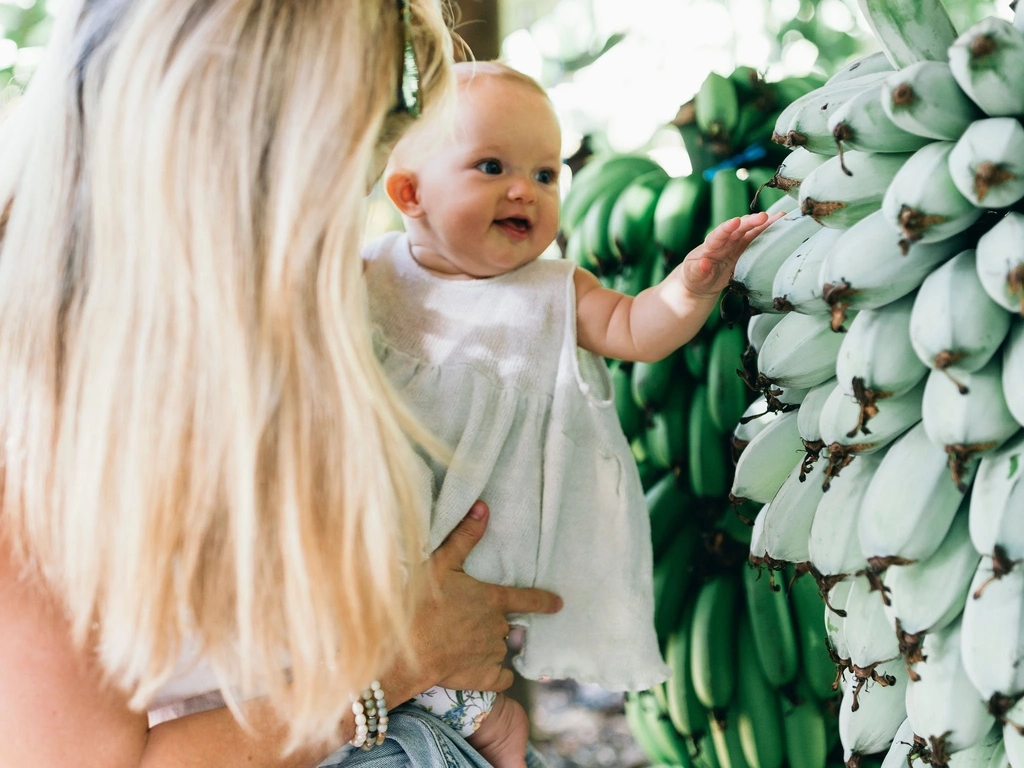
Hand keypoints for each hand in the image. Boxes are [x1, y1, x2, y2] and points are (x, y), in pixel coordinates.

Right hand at [404, 502, 562, 692]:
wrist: (404, 648)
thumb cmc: (421, 601)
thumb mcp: (441, 563)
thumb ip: (464, 537)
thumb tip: (483, 506)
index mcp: (492, 599)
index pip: (527, 599)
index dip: (543, 601)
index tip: (558, 604)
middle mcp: (497, 626)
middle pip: (504, 624)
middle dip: (491, 623)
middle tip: (465, 621)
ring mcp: (491, 654)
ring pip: (499, 648)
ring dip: (488, 646)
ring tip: (462, 643)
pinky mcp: (482, 678)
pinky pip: (501, 679)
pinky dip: (497, 676)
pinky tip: (482, 671)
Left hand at [681, 211, 781, 297]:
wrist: (702, 281)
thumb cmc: (695, 277)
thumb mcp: (693, 275)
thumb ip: (697, 270)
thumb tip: (704, 263)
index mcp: (710, 245)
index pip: (718, 234)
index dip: (727, 228)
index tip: (736, 221)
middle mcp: (725, 241)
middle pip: (739, 229)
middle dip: (751, 222)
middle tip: (765, 217)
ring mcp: (736, 244)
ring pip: (751, 231)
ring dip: (765, 224)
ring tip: (781, 217)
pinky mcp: (745, 250)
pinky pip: (758, 239)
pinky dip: (769, 233)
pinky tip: (782, 227)